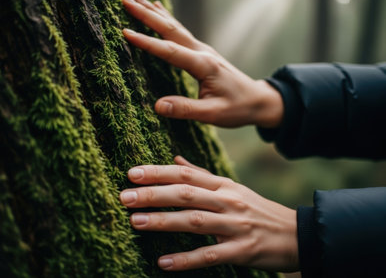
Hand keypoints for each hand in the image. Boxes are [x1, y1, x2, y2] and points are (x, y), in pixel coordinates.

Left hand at [120, 156, 298, 271]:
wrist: (296, 234)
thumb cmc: (256, 209)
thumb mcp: (231, 187)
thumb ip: (202, 174)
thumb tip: (175, 159)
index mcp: (223, 185)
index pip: (185, 174)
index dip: (158, 172)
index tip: (132, 173)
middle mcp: (227, 201)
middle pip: (186, 194)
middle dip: (154, 194)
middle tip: (125, 196)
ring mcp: (235, 226)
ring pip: (194, 221)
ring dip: (163, 221)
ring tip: (135, 221)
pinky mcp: (242, 250)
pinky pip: (211, 254)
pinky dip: (187, 258)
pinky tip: (163, 261)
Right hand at [122, 0, 282, 127]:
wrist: (259, 101)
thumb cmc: (238, 108)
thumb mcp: (212, 114)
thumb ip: (185, 109)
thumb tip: (157, 106)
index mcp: (203, 65)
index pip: (169, 51)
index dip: (147, 42)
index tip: (126, 31)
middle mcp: (202, 52)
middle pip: (170, 29)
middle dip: (146, 14)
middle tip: (125, 1)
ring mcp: (202, 50)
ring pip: (174, 26)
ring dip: (153, 12)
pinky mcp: (201, 53)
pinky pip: (180, 32)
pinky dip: (167, 18)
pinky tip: (159, 8)